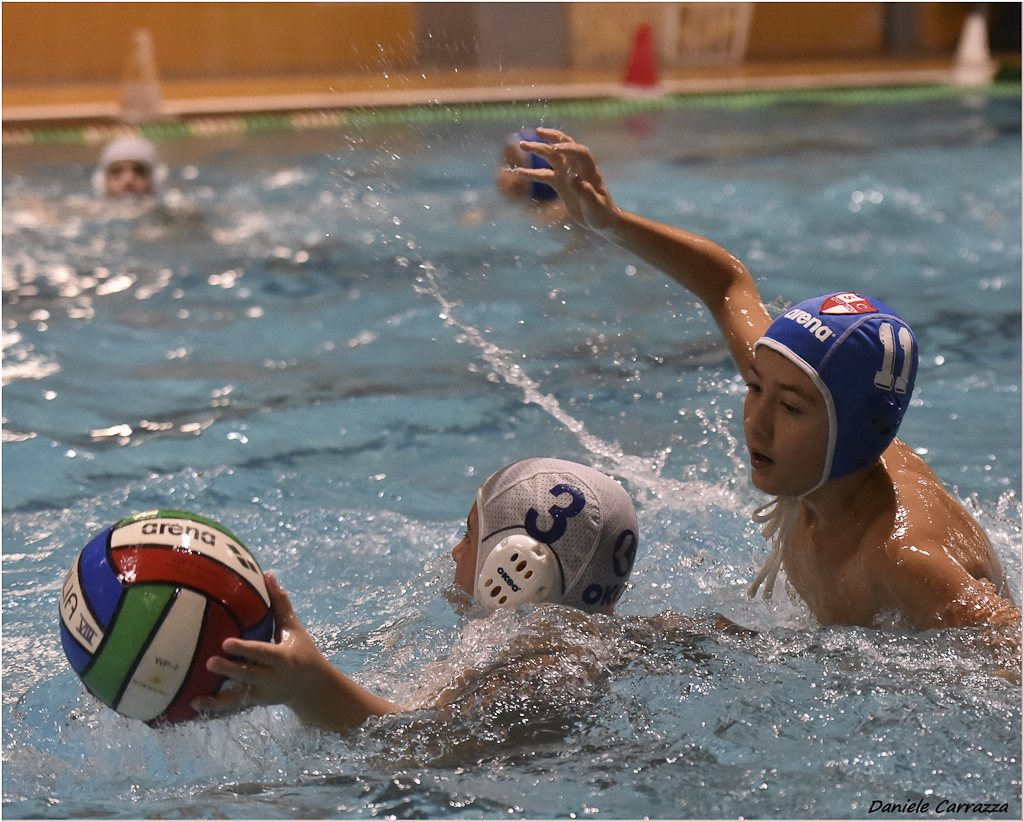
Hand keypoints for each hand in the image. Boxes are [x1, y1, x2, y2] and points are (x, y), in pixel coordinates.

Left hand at [192, 571, 326, 714]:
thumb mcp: (294, 628)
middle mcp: (273, 678)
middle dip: (230, 670)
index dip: (245, 649)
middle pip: (249, 675)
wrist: (312, 686)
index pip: (263, 653)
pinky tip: (194, 704)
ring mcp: (263, 693)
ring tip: (195, 695)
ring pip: (239, 696)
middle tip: (209, 662)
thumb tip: (268, 574)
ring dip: (217, 698)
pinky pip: (234, 706)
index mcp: (283, 658)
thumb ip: (280, 603)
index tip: (226, 643)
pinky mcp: (255, 702)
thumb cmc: (302, 650)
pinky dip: (215, 706)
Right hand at [516, 128, 618, 233]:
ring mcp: (567, 174)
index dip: (568, 148)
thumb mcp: (594, 204)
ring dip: (538, 150)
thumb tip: (572, 178)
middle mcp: (577, 167)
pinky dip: (532, 173)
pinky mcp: (560, 183)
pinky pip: (544, 175)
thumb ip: (585, 191)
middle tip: (536, 132)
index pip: (579, 152)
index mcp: (589, 170)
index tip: (556, 148)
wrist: (601, 221)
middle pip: (564, 146)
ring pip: (551, 157)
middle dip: (551, 138)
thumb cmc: (601, 213)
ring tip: (522, 145)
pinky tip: (519, 172)